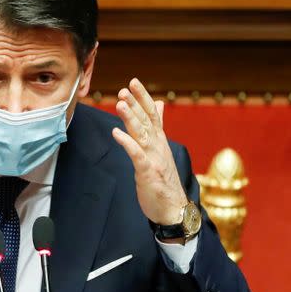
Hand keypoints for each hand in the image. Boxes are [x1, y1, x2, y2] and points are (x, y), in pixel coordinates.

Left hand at [112, 78, 188, 225]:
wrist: (174, 208)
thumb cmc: (164, 181)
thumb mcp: (160, 150)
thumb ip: (157, 127)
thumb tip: (158, 104)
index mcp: (159, 141)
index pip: (152, 114)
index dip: (143, 98)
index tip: (133, 82)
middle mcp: (158, 146)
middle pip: (147, 120)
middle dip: (136, 103)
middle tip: (125, 87)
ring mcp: (154, 159)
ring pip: (142, 134)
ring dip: (131, 118)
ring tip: (120, 103)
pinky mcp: (148, 172)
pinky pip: (137, 155)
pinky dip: (127, 143)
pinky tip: (116, 132)